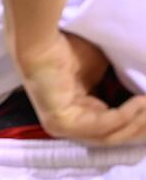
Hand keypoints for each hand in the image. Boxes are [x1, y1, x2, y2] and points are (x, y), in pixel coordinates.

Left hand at [15, 32, 145, 144]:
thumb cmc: (70, 51)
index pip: (115, 131)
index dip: (142, 123)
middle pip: (116, 138)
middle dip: (144, 126)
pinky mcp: (61, 123)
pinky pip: (102, 126)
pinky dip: (125, 115)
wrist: (43, 41)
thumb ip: (121, 89)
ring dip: (139, 121)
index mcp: (80, 117)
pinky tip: (139, 101)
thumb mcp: (105, 74)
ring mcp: (63, 128)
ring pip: (112, 136)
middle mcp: (70, 127)